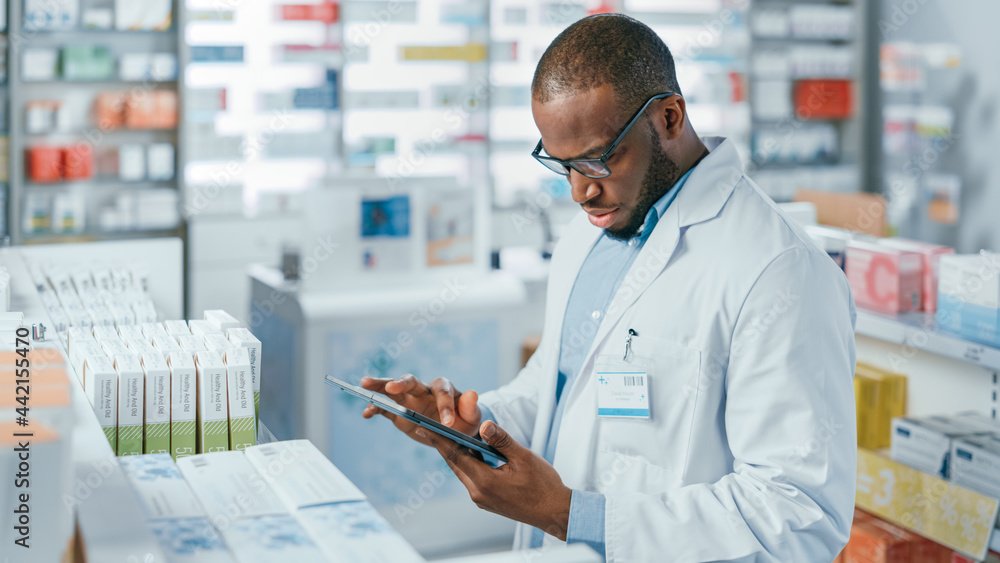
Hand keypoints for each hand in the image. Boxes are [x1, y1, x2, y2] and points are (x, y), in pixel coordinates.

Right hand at [360, 375, 481, 445]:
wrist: (455, 430)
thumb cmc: (466, 419)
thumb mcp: (472, 415)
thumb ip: (470, 406)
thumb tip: (472, 393)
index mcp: (443, 388)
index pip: (442, 392)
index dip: (445, 406)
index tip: (448, 423)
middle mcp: (423, 390)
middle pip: (410, 381)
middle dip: (400, 383)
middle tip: (391, 386)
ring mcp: (409, 400)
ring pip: (392, 390)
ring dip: (379, 386)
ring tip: (365, 383)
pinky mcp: (399, 413)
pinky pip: (385, 409)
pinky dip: (375, 409)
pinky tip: (366, 412)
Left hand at [421, 420, 572, 540]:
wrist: (553, 512)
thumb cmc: (543, 485)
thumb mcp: (524, 457)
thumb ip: (501, 440)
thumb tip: (483, 425)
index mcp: (485, 481)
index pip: (454, 456)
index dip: (438, 439)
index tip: (423, 427)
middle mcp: (478, 493)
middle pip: (455, 464)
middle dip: (443, 445)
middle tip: (428, 427)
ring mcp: (482, 499)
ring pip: (463, 471)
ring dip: (458, 454)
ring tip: (449, 436)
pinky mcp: (487, 501)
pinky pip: (472, 478)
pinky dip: (469, 464)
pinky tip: (473, 453)